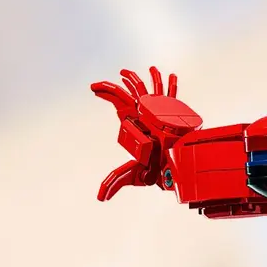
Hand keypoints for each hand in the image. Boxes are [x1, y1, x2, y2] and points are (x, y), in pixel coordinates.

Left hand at [92, 67, 201, 200]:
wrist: (170, 166)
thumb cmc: (152, 167)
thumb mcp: (129, 172)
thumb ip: (114, 182)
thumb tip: (101, 197)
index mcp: (135, 120)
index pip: (118, 100)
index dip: (106, 92)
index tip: (94, 88)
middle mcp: (146, 114)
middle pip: (133, 91)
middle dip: (127, 82)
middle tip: (121, 74)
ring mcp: (159, 113)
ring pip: (153, 89)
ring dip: (150, 79)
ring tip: (150, 69)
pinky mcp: (172, 115)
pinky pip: (172, 96)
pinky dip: (172, 86)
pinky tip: (173, 77)